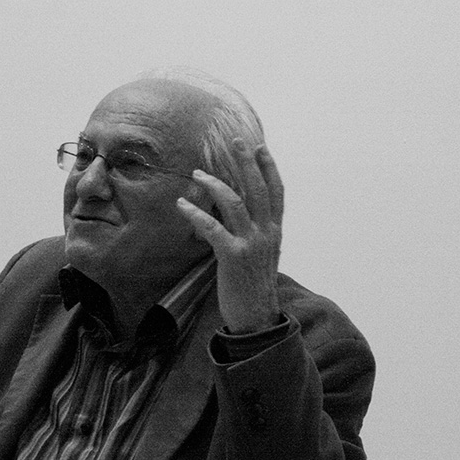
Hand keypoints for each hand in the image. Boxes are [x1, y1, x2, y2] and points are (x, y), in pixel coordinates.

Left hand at [176, 139, 283, 332]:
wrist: (257, 318)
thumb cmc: (254, 286)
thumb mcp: (261, 255)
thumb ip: (254, 233)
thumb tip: (238, 214)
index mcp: (274, 231)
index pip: (276, 192)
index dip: (269, 168)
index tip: (260, 147)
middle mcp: (267, 233)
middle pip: (257, 189)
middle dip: (246, 162)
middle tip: (235, 141)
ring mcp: (251, 244)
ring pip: (235, 202)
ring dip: (215, 184)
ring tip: (197, 173)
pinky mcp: (233, 257)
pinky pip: (213, 228)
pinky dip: (196, 213)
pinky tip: (182, 205)